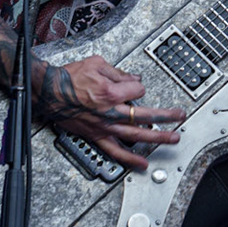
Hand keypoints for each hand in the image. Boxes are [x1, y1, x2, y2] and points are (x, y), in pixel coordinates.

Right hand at [37, 55, 184, 170]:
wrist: (47, 91)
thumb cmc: (68, 77)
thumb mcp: (97, 63)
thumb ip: (119, 72)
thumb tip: (134, 78)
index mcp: (111, 92)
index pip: (139, 90)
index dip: (138, 87)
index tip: (134, 85)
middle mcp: (110, 112)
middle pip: (146, 115)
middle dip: (166, 116)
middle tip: (180, 117)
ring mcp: (104, 126)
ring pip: (136, 135)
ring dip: (157, 138)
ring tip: (173, 138)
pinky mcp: (95, 135)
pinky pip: (115, 151)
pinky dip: (130, 159)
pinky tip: (142, 163)